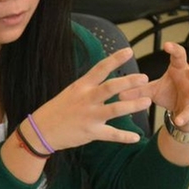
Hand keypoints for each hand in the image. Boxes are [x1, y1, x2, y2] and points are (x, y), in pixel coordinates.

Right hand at [29, 47, 152, 149]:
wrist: (41, 130)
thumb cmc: (56, 110)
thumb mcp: (70, 93)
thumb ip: (88, 87)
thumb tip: (104, 78)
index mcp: (81, 86)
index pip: (100, 68)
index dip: (115, 59)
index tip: (129, 51)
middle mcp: (86, 99)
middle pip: (111, 87)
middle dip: (129, 81)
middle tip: (144, 78)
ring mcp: (89, 116)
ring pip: (116, 109)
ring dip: (133, 105)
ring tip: (147, 102)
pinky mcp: (91, 132)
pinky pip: (111, 134)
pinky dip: (124, 137)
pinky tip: (136, 138)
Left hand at [120, 41, 188, 130]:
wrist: (183, 114)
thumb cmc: (171, 94)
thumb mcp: (153, 91)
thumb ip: (138, 90)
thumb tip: (118, 92)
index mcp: (179, 70)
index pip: (180, 56)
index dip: (175, 50)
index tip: (167, 45)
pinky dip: (185, 116)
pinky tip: (178, 120)